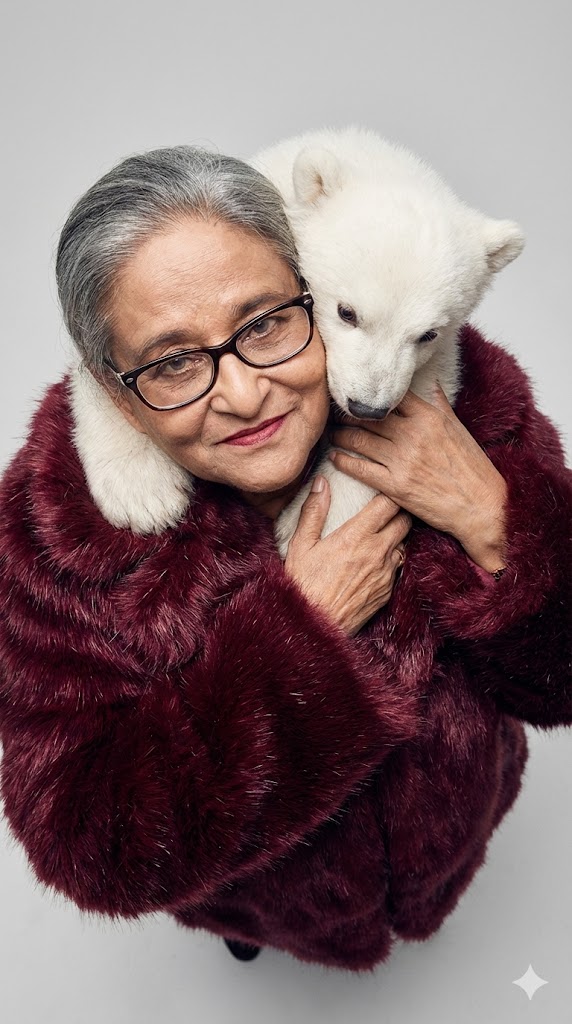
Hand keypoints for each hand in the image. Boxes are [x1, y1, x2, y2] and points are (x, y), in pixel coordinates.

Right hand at [284, 476, 412, 635]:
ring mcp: (386, 572)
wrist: (314, 626)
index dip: (390, 492)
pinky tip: (377, 559)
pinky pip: (398, 566)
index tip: (384, 486)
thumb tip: (321, 483)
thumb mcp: (301, 545)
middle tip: (389, 506)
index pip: (387, 503)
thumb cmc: (303, 584)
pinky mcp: (388, 590)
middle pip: (405, 520)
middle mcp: (377, 552)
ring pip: (404, 543)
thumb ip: (313, 511)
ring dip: (397, 534)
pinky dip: (392, 558)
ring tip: (384, 531)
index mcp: (356, 536)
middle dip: (400, 510)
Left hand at [327, 382, 508, 567]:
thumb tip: (431, 382)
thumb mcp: (458, 429)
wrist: (482, 506)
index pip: (390, 396)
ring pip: (360, 440)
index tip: (357, 394)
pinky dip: (343, 460)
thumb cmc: (473, 468)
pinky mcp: (395, 485)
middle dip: (348, 414)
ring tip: (332, 433)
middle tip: (335, 413)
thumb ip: (439, 404)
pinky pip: (360, 468)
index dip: (370, 395)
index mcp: (428, 416)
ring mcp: (402, 459)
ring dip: (341, 435)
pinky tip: (335, 457)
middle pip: (369, 416)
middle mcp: (413, 434)